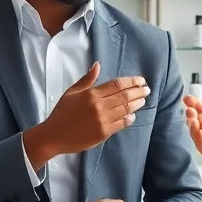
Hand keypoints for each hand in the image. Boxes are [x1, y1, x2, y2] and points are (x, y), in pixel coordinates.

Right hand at [23, 62, 148, 167]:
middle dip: (138, 92)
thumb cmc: (61, 113)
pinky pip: (121, 124)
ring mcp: (102, 120)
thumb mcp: (72, 92)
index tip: (141, 80)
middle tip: (147, 89)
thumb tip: (97, 65)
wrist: (54, 136)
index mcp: (91, 93)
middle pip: (124, 96)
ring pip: (125, 109)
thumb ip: (87, 79)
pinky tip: (133, 115)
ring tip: (143, 100)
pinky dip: (129, 119)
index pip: (117, 84)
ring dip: (136, 104)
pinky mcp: (103, 133)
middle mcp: (98, 105)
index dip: (131, 81)